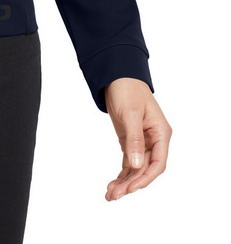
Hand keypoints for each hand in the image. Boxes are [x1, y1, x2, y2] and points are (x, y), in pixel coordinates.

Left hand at [104, 77, 170, 201]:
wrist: (117, 75)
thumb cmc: (128, 89)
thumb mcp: (130, 113)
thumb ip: (134, 139)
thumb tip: (136, 166)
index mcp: (161, 133)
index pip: (158, 163)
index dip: (145, 178)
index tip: (131, 188)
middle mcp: (154, 140)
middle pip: (146, 169)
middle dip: (131, 184)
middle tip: (115, 195)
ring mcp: (142, 141)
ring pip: (136, 168)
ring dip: (125, 182)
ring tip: (110, 195)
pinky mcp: (131, 141)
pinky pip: (129, 162)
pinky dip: (121, 174)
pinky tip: (113, 184)